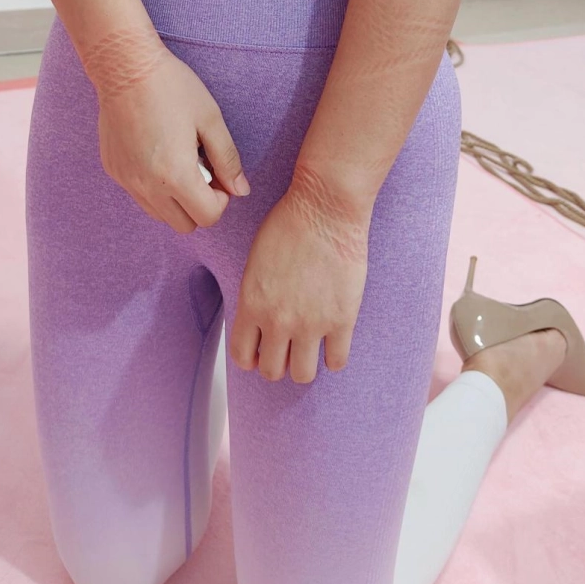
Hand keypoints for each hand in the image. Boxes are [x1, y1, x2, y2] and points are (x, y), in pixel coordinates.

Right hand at [94, 35, 250, 232]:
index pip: (208, 217)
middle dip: (199, 204)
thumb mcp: (210, 119)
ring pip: (159, 214)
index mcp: (175, 175)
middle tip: (201, 170)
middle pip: (184, 225)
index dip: (221, 200)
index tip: (218, 174)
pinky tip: (158, 152)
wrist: (124, 67)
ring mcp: (126, 180)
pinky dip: (154, 186)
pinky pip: (140, 195)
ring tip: (179, 160)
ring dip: (175, 199)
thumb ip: (228, 159)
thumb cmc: (172, 87)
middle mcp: (147, 186)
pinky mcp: (114, 170)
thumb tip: (241, 190)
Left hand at [229, 173, 370, 384]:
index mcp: (252, 304)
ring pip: (302, 374)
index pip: (242, 356)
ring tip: (311, 347)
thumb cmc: (290, 223)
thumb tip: (260, 319)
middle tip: (288, 348)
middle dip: (278, 362)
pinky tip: (334, 340)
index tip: (262, 351)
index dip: (252, 357)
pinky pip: (337, 362)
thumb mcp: (255, 261)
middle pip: (272, 372)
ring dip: (304, 364)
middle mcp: (278, 321)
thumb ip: (255, 295)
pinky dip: (334, 357)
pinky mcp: (342, 320)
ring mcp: (311, 324)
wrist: (325, 208)